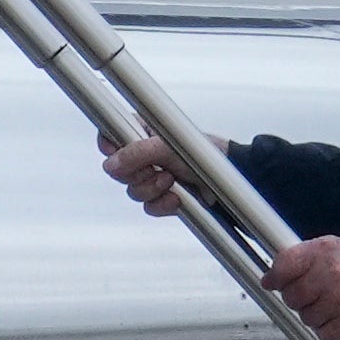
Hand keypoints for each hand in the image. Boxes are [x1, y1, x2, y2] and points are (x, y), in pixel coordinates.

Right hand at [102, 132, 222, 217]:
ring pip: (133, 190)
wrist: (229, 180)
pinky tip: (176, 197)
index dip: (110, 147)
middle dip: (137, 173)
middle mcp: (145, 155)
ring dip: (152, 189)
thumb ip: (137, 153)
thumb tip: (111, 164)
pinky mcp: (162, 196)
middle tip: (156, 168)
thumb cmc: (206, 153)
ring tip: (171, 180)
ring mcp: (153, 177)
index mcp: (143, 132)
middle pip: (119, 169)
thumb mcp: (167, 147)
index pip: (111, 136)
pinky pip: (148, 206)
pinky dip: (162, 204)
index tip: (117, 153)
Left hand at [265, 234, 339, 339]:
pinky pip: (323, 333)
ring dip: (316, 315)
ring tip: (335, 303)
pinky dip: (329, 329)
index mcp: (325, 251)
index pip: (285, 266)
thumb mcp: (332, 248)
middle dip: (300, 298)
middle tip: (317, 292)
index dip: (275, 277)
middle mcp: (333, 274)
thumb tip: (271, 278)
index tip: (272, 283)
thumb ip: (301, 258)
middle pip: (292, 297)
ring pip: (306, 318)